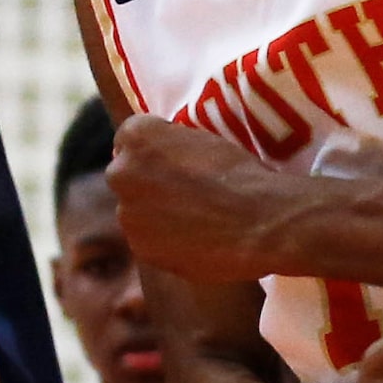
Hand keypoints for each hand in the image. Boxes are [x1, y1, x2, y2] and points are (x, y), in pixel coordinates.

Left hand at [107, 115, 291, 281]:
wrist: (260, 222)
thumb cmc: (241, 173)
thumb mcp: (203, 139)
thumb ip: (170, 146)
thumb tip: (163, 159)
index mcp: (137, 136)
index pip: (130, 137)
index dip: (153, 149)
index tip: (172, 159)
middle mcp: (121, 172)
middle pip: (126, 174)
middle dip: (146, 181)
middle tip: (181, 191)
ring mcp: (127, 213)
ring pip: (134, 210)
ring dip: (153, 212)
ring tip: (192, 219)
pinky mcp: (140, 247)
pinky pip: (147, 239)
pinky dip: (163, 239)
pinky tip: (193, 239)